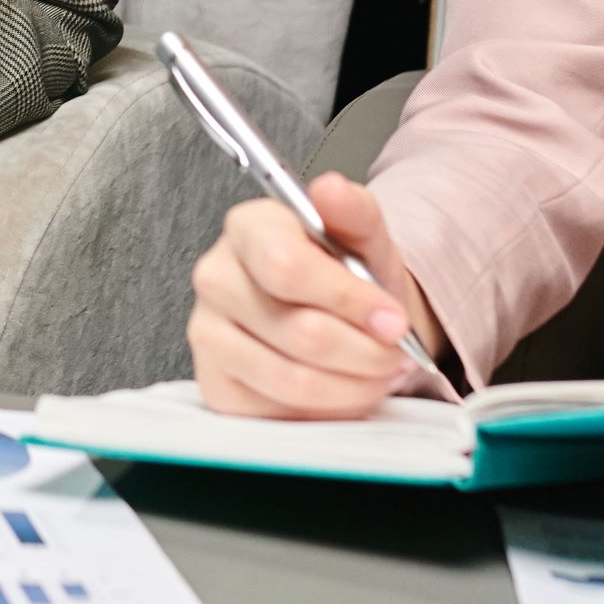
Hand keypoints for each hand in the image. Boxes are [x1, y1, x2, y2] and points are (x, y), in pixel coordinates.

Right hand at [186, 175, 438, 418]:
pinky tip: (344, 388)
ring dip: (354, 385)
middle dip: (365, 351)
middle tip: (396, 352)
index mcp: (248, 229)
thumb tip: (331, 190)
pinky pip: (280, 412)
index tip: (393, 318)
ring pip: (294, 380)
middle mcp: (216, 278)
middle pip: (299, 332)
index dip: (349, 300)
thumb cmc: (345, 273)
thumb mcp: (362, 236)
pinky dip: (328, 409)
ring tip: (378, 372)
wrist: (335, 316)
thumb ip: (353, 211)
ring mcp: (208, 335)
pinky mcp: (216, 385)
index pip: (287, 268)